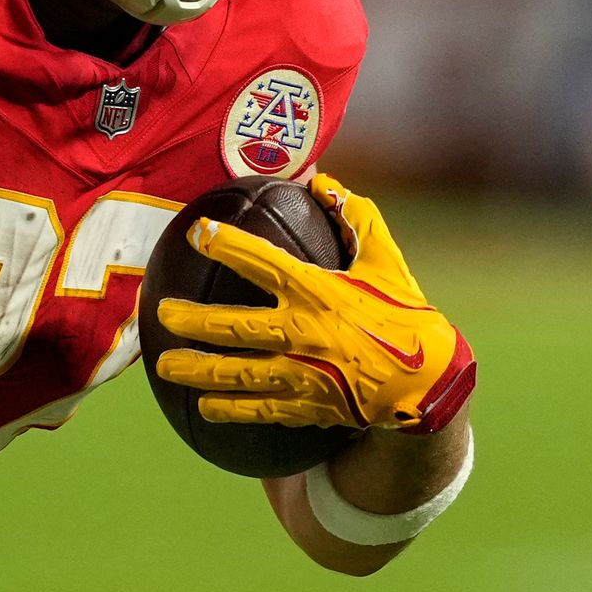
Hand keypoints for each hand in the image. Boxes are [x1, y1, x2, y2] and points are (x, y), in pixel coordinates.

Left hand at [150, 176, 474, 433]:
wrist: (429, 382)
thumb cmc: (404, 315)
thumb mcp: (386, 260)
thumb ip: (355, 217)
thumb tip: (323, 180)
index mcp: (321, 293)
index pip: (264, 263)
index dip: (228, 245)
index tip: (197, 232)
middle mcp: (305, 334)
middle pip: (235, 328)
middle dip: (193, 320)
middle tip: (162, 313)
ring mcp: (303, 375)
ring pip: (237, 374)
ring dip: (197, 370)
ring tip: (165, 364)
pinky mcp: (307, 407)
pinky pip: (259, 410)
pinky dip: (229, 409)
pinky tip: (202, 406)